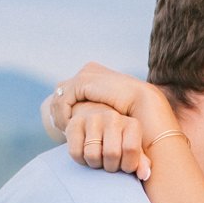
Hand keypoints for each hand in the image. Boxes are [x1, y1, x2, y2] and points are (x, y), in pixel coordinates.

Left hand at [50, 63, 167, 135]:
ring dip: (60, 115)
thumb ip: (97, 112)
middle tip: (62, 130)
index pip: (69, 90)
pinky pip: (64, 99)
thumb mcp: (110, 113)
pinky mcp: (83, 81)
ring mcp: (86, 73)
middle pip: (62, 90)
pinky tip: (70, 128)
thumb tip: (84, 121)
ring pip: (59, 95)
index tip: (67, 128)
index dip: (64, 109)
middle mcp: (89, 70)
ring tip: (66, 132)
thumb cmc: (133, 114)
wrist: (145, 106)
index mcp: (96, 74)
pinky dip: (63, 114)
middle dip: (59, 110)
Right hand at [63, 102, 151, 178]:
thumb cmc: (118, 143)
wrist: (96, 125)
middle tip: (110, 164)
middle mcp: (113, 117)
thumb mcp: (132, 151)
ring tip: (99, 159)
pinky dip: (81, 161)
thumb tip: (144, 175)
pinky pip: (76, 153)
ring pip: (92, 155)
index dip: (128, 166)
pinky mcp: (75, 124)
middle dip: (111, 167)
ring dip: (95, 165)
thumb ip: (140, 163)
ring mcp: (93, 119)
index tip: (125, 167)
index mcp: (131, 124)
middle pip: (111, 154)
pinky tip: (86, 155)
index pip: (131, 149)